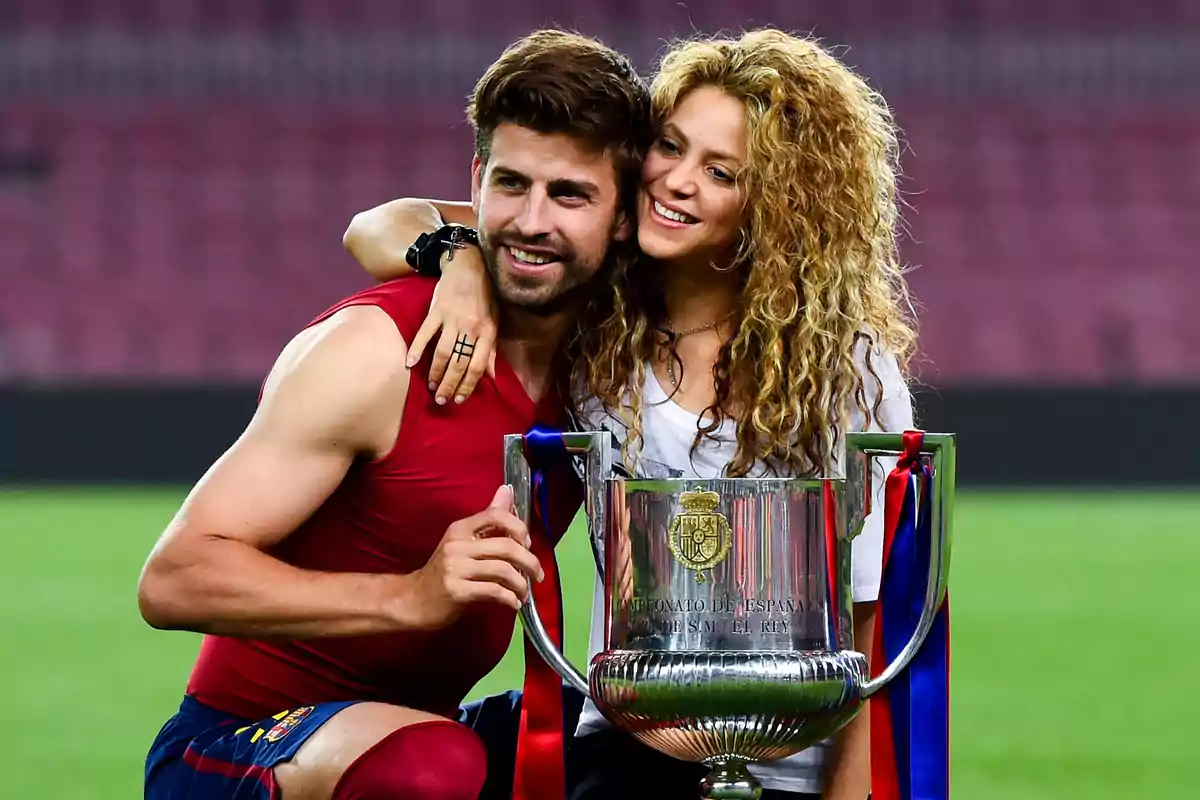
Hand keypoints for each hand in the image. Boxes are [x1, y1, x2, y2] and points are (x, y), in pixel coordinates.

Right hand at [401, 485, 542, 629]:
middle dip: (530, 562)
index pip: (496, 515)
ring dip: (521, 584)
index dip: (519, 528)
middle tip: (537, 576)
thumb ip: (488, 520)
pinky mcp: (456, 591)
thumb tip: (507, 491)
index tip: (527, 545)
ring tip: (524, 593)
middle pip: (506, 546)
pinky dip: (509, 599)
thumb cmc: (443, 571)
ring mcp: (455, 568)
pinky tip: (513, 603)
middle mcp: (457, 545)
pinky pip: (493, 591)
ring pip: (503, 570)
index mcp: (460, 529)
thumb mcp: (462, 542)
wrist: (412, 600)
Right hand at [406, 245, 498, 405]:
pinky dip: (417, 348)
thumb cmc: (484, 296)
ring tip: (430, 387)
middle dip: (449, 385)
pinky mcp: (436, 311)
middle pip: (459, 363)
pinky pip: (425, 333)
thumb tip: (491, 376)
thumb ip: (491, 350)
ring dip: (435, 373)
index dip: (468, 385)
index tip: (459, 399)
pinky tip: (410, 363)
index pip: (477, 366)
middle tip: (441, 400)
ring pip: (443, 352)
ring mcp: (452, 319)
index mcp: (487, 332)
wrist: (469, 265)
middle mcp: (471, 328)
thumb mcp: (494, 322)